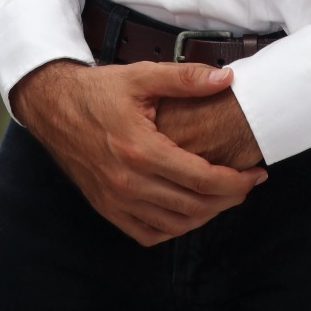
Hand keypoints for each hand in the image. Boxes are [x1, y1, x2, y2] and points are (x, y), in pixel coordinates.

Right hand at [10, 58, 266, 246]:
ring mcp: (115, 200)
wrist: (54, 107)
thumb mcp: (143, 75)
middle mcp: (127, 182)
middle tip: (247, 184)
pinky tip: (189, 212)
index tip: (255, 174)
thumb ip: (186, 78)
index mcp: (140, 150)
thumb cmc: (100, 90)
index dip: (235, 181)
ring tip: (225, 197)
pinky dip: (174, 229)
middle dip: (228, 199)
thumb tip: (227, 79)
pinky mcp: (106, 208)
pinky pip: (147, 234)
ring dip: (205, 216)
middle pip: (193, 206)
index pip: (201, 179)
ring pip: (173, 226)